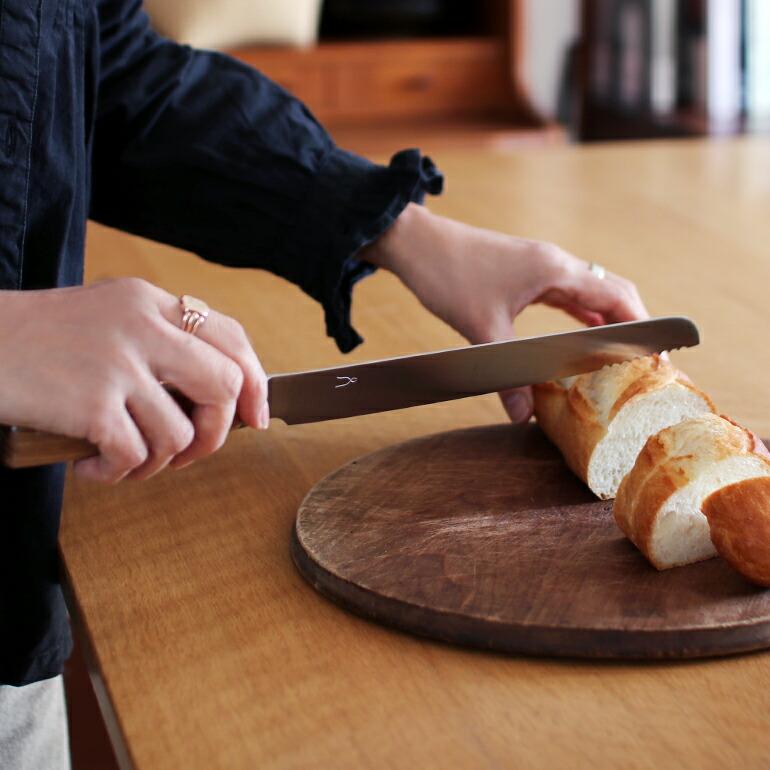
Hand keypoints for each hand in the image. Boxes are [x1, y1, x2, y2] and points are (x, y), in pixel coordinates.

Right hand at [0, 278, 267, 481]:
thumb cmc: (38, 340)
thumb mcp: (107, 317)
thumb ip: (160, 341)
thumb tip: (219, 394)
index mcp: (149, 301)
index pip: (230, 337)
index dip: (254, 382)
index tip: (254, 415)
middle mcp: (142, 326)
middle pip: (224, 384)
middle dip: (218, 432)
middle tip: (192, 452)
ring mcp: (118, 363)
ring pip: (181, 432)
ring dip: (160, 464)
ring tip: (127, 463)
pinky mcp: (92, 403)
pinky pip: (136, 456)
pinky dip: (119, 475)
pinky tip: (93, 468)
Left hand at [363, 204, 647, 422]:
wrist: (416, 243)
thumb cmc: (448, 274)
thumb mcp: (481, 329)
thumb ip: (507, 375)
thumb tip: (523, 416)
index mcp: (556, 270)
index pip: (617, 297)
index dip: (643, 326)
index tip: (659, 356)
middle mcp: (555, 263)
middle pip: (611, 292)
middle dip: (631, 325)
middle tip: (643, 362)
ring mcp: (540, 266)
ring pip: (588, 293)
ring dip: (606, 320)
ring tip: (620, 355)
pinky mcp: (524, 272)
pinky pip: (564, 294)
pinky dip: (579, 315)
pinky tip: (580, 336)